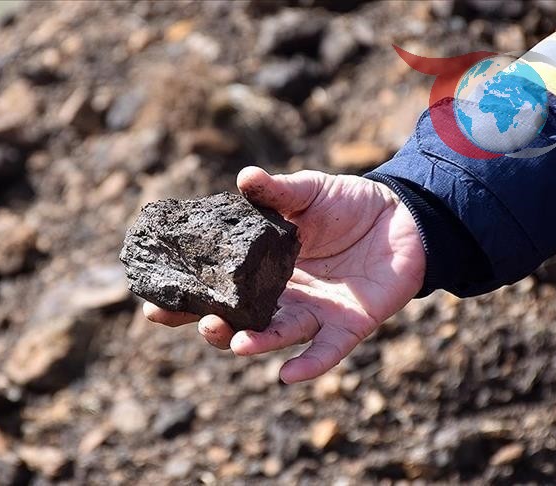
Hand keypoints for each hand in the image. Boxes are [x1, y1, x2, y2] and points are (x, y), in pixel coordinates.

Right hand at [144, 166, 425, 382]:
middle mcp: (283, 297)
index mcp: (263, 267)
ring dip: (254, 342)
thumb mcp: (308, 192)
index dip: (188, 298)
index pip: (218, 288)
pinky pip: (327, 351)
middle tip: (197, 321)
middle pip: (240, 320)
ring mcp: (314, 313)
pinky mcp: (349, 325)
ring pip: (277, 335)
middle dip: (215, 326)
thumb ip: (276, 193)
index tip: (153, 305)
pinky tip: (287, 376)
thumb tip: (244, 177)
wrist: (403, 217)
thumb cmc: (349, 204)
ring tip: (232, 341)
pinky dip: (308, 365)